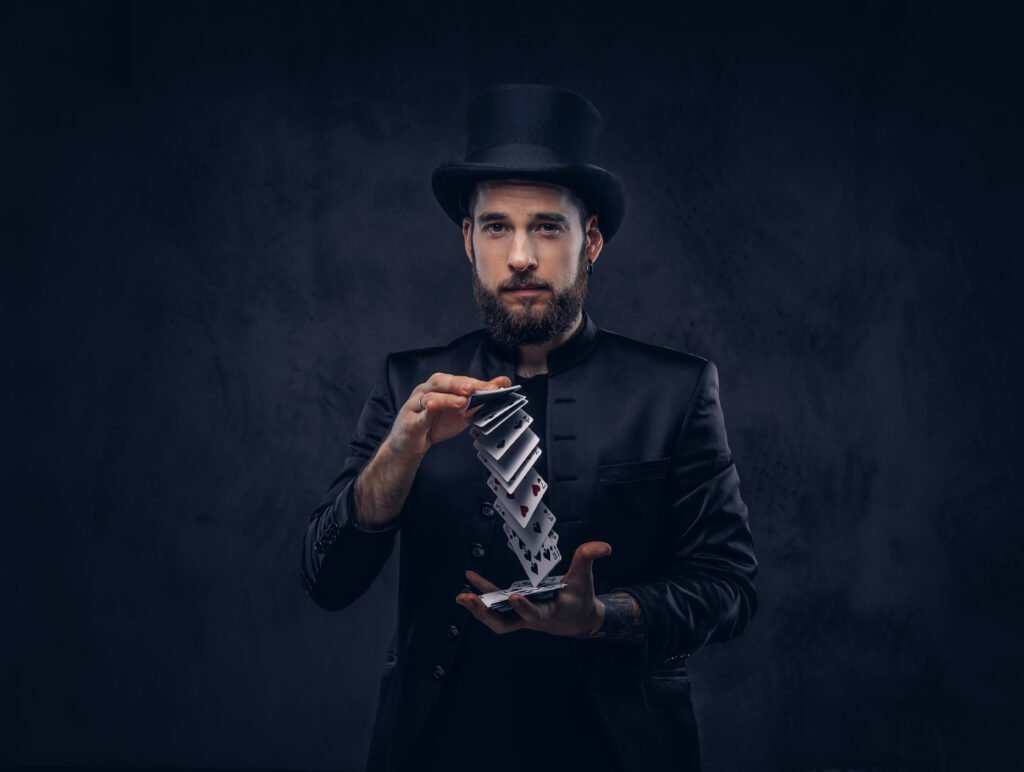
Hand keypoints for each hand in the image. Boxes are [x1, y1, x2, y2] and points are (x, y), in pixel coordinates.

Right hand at [387, 372, 511, 459]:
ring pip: (430, 397)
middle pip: (442, 382)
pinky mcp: (410, 421)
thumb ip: (479, 398)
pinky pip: (419, 416)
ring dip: (446, 398)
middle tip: (475, 389)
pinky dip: (427, 411)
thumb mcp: (460, 412)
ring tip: (462, 402)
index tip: (495, 386)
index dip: (476, 382)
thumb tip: (502, 383)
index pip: (458, 380)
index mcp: (439, 386)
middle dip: (460, 385)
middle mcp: (426, 391)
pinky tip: (432, 408)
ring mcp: (416, 405)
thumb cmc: (435, 424)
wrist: (411, 444)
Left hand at [455, 541, 612, 636]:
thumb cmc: (580, 595)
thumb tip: (605, 546)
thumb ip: (589, 558)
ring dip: (478, 610)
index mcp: (551, 611)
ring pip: (496, 621)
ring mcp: (521, 619)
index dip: (525, 608)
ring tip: (461, 596)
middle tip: (468, 599)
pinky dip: (482, 594)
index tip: (513, 596)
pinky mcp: (514, 612)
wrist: (577, 619)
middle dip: (485, 614)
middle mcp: (532, 619)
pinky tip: (469, 579)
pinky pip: (495, 606)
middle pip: (505, 624)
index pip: (536, 614)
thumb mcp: (585, 576)